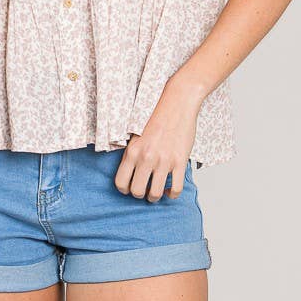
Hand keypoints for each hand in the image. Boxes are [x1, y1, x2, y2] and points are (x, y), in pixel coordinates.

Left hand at [114, 76, 203, 202]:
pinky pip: (175, 189)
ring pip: (155, 194)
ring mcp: (164, 161)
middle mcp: (146, 157)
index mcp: (133, 150)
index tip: (129, 187)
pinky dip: (171, 194)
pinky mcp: (180, 161)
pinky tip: (169, 190)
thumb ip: (131, 152)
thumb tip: (128, 172)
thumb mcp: (136, 133)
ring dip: (154, 197)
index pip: (121, 182)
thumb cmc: (156, 116)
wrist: (177, 103)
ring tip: (156, 191)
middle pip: (137, 192)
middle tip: (143, 189)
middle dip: (139, 194)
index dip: (124, 189)